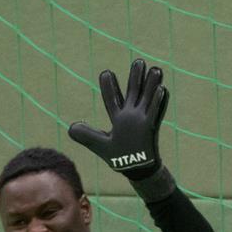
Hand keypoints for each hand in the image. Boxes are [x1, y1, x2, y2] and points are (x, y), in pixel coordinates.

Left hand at [68, 59, 168, 179]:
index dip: (109, 87)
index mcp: (119, 118)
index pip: (113, 100)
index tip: (106, 73)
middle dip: (136, 78)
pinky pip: (155, 113)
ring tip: (155, 69)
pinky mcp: (151, 129)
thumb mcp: (100, 145)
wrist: (138, 170)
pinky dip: (158, 102)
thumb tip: (70, 128)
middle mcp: (132, 116)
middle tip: (138, 62)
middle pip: (134, 93)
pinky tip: (161, 89)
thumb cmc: (120, 157)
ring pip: (148, 99)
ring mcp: (143, 121)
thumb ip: (86, 135)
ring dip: (151, 84)